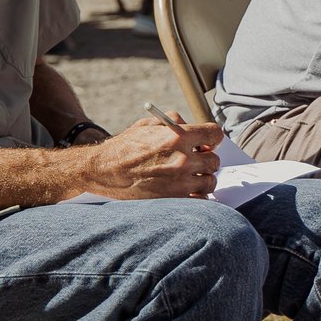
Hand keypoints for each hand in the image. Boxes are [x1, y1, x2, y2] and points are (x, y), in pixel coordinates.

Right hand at [80, 118, 221, 199]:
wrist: (105, 170)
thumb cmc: (125, 146)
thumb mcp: (148, 124)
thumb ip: (174, 121)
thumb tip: (192, 127)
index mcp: (178, 136)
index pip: (215, 134)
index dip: (213, 137)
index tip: (207, 142)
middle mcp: (183, 158)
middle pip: (215, 160)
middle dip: (207, 159)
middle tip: (197, 160)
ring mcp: (180, 181)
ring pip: (210, 181)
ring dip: (203, 178)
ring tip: (191, 176)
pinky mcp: (174, 199)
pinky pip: (201, 199)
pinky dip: (196, 195)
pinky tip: (186, 189)